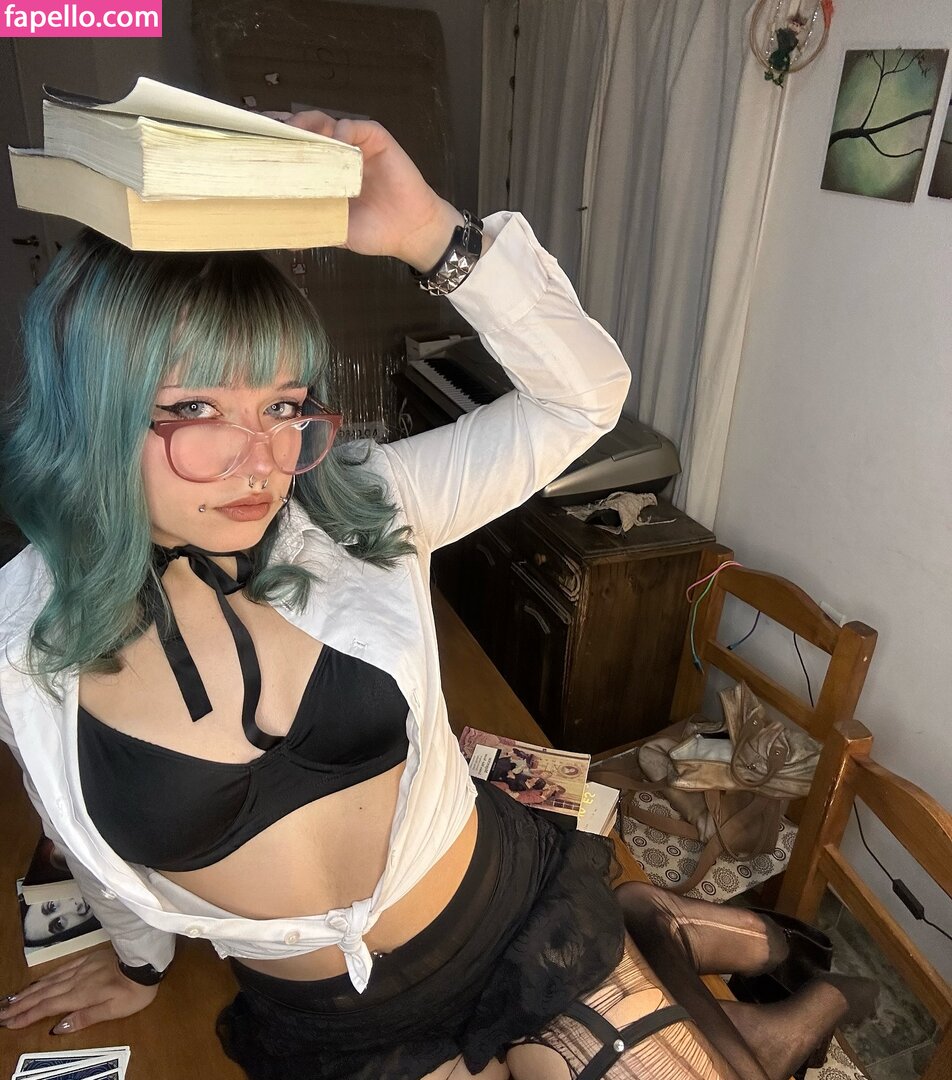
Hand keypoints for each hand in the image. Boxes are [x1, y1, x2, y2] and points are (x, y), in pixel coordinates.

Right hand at [0, 948, 158, 1033]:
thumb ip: (86, 1018)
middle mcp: (76, 980)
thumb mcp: (113, 1010)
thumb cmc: (134, 990)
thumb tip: (58, 1028)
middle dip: (21, 1004)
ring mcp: (82, 967)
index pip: (48, 1007)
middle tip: (2, 1012)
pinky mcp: (88, 959)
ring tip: (12, 998)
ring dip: (29, 991)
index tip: (9, 1022)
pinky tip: (40, 980)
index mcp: (81, 994)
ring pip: (49, 980)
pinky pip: (61, 968)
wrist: (147, 960)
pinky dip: (46, 976)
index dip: (27, 1016)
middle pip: (43, 994)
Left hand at [277, 110, 463, 269]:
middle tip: (273, 135)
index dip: (276, 141)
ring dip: (310, 125)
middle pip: (306, 129)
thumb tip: (279, 234)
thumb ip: (310, 223)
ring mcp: (357, 145)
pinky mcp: (377, 140)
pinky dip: (344, 132)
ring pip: (327, 122)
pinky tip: (338, 144)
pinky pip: (356, 126)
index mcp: (324, 172)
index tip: (254, 141)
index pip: (295, 149)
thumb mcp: (334, 229)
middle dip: (287, 128)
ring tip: (300, 135)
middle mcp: (337, 154)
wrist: (408, 232)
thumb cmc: (373, 230)